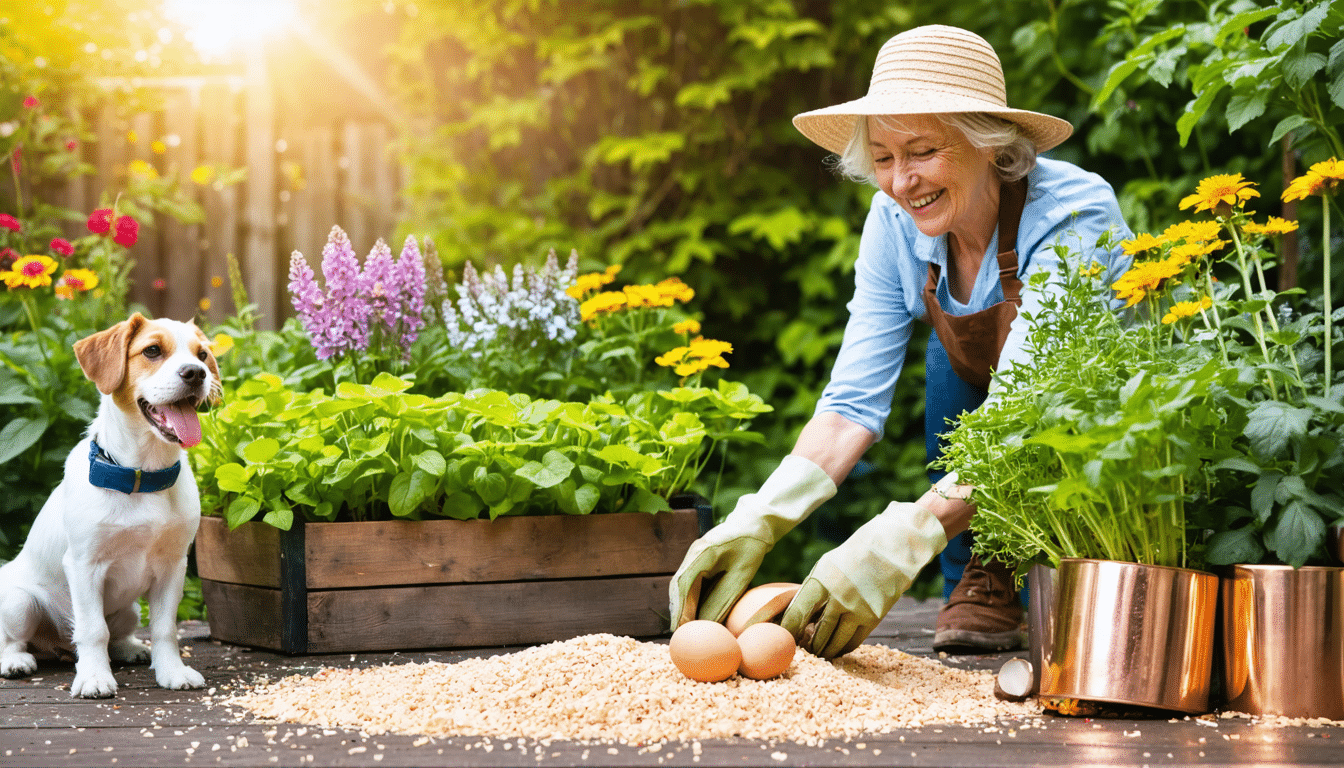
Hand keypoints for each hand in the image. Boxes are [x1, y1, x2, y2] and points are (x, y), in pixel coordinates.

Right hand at [669, 455, 835, 625]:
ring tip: (686, 629)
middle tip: (680, 635)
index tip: (680, 630)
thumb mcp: (742, 573)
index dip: (679, 609)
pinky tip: (696, 613)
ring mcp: (694, 556)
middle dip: (678, 611)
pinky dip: (690, 598)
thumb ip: (724, 598)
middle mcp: (692, 554)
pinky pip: (690, 582)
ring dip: (683, 606)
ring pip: (682, 585)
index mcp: (700, 553)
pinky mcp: (700, 559)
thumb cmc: (751, 544)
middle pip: (677, 587)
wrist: (756, 521)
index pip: (681, 585)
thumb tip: (709, 624)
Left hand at [780, 501, 946, 657]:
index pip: (797, 614)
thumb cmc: (852, 555)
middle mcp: (838, 598)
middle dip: (809, 645)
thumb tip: (799, 615)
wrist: (891, 548)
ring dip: (826, 650)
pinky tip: (839, 648)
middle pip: (817, 633)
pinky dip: (844, 647)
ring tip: (819, 652)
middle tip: (804, 650)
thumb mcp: (825, 566)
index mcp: (821, 582)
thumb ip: (812, 590)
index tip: (785, 638)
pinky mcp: (873, 617)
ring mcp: (857, 610)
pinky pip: (854, 640)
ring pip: (836, 642)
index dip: (789, 630)